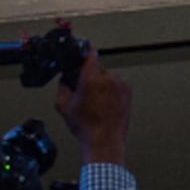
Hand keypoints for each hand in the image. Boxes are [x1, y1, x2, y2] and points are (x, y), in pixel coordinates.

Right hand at [55, 38, 129, 167]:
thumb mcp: (63, 106)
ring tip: (97, 103)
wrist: (104, 141)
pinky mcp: (128, 93)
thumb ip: (62, 87)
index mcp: (91, 78)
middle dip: (90, 76)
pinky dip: (112, 92)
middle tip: (85, 91)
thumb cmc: (86, 127)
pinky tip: (105, 105)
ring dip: (102, 84)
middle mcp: (108, 78)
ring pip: (108, 78)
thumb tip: (65, 81)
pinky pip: (117, 86)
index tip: (82, 49)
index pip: (89, 53)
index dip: (84, 51)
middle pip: (97, 68)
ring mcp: (120, 85)